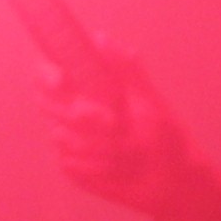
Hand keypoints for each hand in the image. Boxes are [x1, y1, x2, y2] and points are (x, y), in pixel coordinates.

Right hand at [49, 59, 220, 220]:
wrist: (174, 182)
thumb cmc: (167, 138)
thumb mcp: (150, 102)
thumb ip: (126, 71)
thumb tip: (102, 38)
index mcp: (90, 91)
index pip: (50, 75)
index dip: (48, 76)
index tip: (61, 82)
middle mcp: (74, 112)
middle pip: (46, 103)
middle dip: (79, 115)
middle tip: (112, 123)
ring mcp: (71, 139)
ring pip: (60, 136)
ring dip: (96, 145)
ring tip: (126, 151)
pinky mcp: (73, 165)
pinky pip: (69, 163)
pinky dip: (94, 166)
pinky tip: (116, 168)